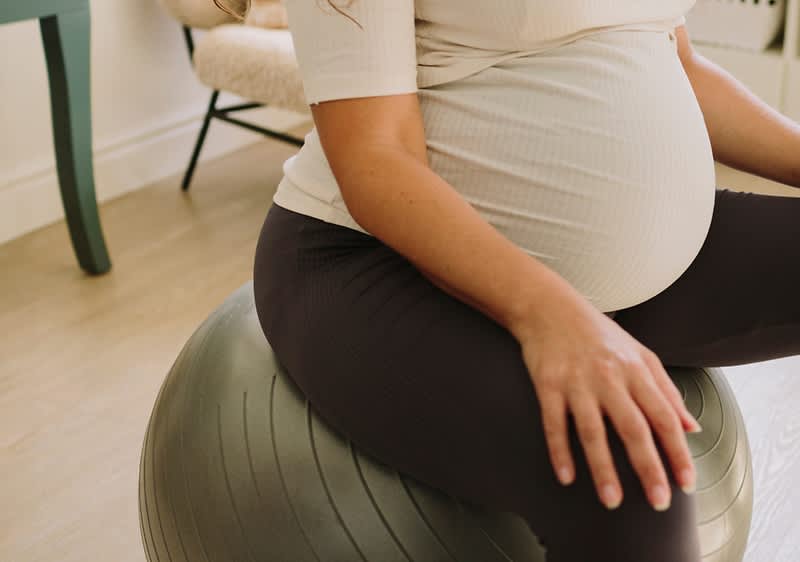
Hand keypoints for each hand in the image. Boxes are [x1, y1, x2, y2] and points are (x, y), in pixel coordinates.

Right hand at [511, 287, 700, 510]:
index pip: (663, 416)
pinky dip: (559, 450)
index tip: (687, 482)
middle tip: (658, 501)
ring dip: (603, 468)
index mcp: (635, 371)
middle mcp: (609, 377)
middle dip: (648, 467)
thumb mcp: (640, 354)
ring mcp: (576, 382)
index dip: (677, 451)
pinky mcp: (548, 384)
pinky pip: (554, 423)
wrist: (549, 308)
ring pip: (593, 431)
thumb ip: (666, 390)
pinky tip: (566, 476)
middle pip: (633, 428)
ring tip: (612, 501)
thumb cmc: (598, 333)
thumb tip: (691, 427)